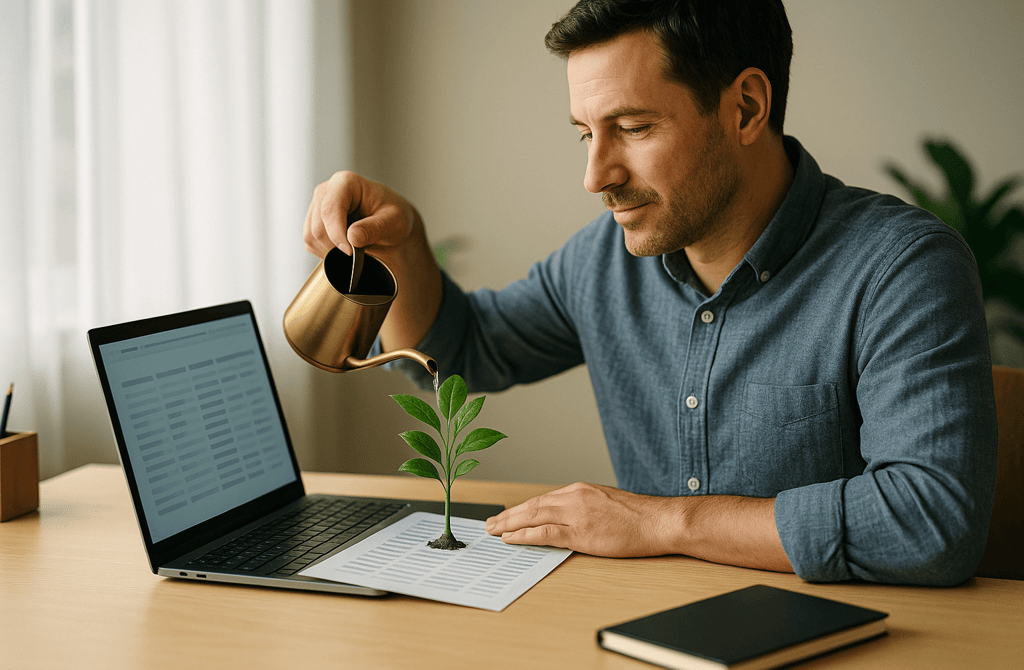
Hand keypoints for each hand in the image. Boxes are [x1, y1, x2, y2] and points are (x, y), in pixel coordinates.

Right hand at [303, 171, 419, 258]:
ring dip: (330, 251)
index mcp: (346, 183)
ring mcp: (317, 205)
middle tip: (358, 253)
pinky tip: (344, 248)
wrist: (389, 223)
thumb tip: (352, 238)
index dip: (337, 234)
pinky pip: (310, 243)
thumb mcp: (394, 221)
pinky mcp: (313, 221)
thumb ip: (375, 228)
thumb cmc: (393, 215)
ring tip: (353, 249)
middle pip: (317, 227)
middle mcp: (327, 191)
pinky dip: (325, 252)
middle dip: (336, 246)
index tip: (351, 252)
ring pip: (311, 236)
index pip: (330, 210)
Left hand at [485, 482, 676, 556]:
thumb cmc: (638, 517)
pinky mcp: (581, 533)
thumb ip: (585, 507)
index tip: (508, 515)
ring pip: (533, 516)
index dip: (521, 508)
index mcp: (580, 490)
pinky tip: (511, 539)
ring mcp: (577, 514)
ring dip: (509, 524)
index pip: (543, 499)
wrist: (658, 521)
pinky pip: (545, 533)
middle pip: (532, 505)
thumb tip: (567, 518)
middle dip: (508, 515)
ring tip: (493, 531)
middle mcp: (575, 497)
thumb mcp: (606, 503)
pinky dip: (524, 535)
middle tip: (490, 523)